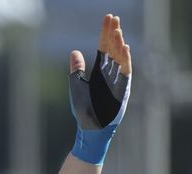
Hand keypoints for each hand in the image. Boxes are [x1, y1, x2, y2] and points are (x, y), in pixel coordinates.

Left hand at [68, 14, 131, 164]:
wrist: (90, 128)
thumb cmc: (83, 110)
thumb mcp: (76, 85)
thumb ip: (77, 69)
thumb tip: (74, 52)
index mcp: (99, 71)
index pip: (103, 47)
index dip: (105, 33)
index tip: (107, 18)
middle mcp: (110, 73)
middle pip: (113, 49)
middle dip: (113, 34)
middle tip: (113, 18)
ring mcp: (117, 81)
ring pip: (120, 58)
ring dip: (119, 44)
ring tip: (117, 30)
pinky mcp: (122, 90)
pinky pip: (126, 72)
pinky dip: (125, 60)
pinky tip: (124, 48)